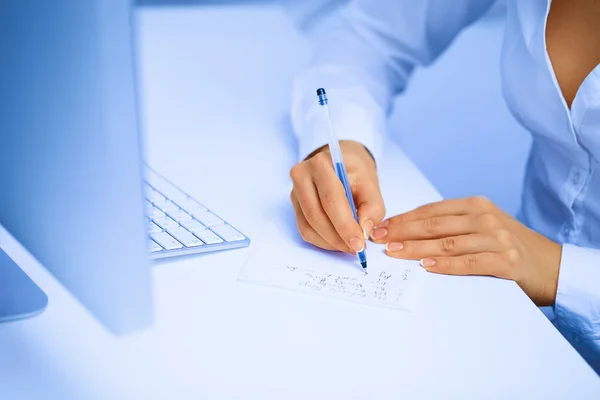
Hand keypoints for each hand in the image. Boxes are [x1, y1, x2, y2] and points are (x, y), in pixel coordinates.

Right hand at [290, 141, 384, 253]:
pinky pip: (306, 231)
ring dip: (331, 242)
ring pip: (309, 227)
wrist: (340, 163)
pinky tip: (338, 241)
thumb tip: (364, 232)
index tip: (360, 243)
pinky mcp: (295, 206)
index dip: (345, 225)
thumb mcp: (370, 184)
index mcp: (321, 164)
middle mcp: (302, 176)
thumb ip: (372, 208)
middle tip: (356, 248)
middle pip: (316, 215)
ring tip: (350, 245)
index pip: (331, 199)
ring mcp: (295, 192)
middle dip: (338, 238)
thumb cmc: (355, 172)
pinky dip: (323, 241)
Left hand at [370, 196, 561, 305]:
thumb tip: (406, 230)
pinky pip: (468, 263)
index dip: (402, 219)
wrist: (550, 265)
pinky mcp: (505, 261)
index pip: (429, 211)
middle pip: (433, 225)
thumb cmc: (507, 245)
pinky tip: (426, 266)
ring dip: (415, 249)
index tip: (380, 227)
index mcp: (475, 205)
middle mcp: (484, 217)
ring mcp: (496, 238)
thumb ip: (450, 224)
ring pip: (446, 243)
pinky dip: (445, 265)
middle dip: (401, 232)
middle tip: (378, 239)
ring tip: (394, 253)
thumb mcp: (480, 225)